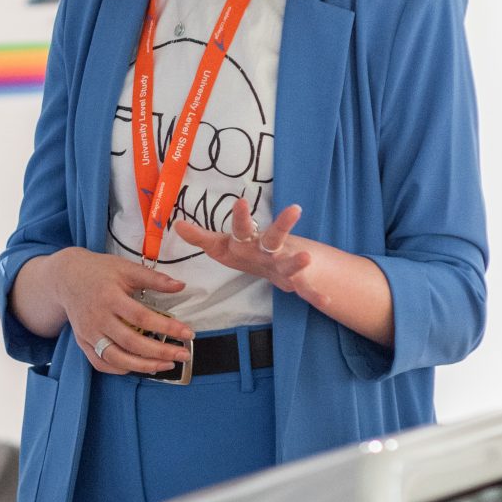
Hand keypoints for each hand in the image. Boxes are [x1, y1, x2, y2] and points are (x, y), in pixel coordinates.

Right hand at [47, 247, 196, 375]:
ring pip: (116, 358)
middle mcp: (98, 318)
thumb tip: (181, 286)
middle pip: (132, 343)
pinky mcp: (82, 341)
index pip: (142, 317)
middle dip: (160, 352)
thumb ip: (154, 278)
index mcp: (110, 297)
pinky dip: (119, 369)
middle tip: (183, 355)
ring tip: (165, 366)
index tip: (187, 333)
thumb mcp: (126, 268)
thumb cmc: (99, 271)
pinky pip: (100, 363)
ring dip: (143, 366)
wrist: (66, 277)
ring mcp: (89, 333)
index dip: (167, 328)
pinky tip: (137, 367)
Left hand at [174, 203, 331, 308]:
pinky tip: (325, 302)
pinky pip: (305, 289)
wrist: (278, 266)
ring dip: (298, 261)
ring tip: (307, 258)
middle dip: (283, 225)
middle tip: (294, 209)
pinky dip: (314, 295)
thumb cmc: (246, 252)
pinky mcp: (296, 282)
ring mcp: (284, 264)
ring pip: (291, 262)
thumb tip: (177, 224)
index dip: (241, 216)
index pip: (242, 227)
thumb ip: (201, 237)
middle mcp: (269, 249)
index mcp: (249, 240)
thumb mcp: (222, 246)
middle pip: (274, 236)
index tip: (241, 200)